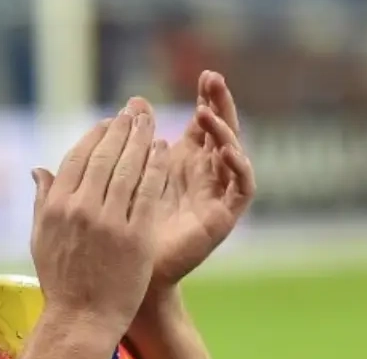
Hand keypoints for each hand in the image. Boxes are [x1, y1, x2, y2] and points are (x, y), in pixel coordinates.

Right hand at [31, 110, 169, 338]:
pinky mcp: (136, 235)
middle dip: (122, 129)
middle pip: (105, 157)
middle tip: (134, 112)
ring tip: (150, 123)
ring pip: (129, 169)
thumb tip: (38, 170)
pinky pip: (149, 191)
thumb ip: (42, 201)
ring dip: (141, 140)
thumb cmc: (61, 281)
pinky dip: (156, 167)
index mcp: (56, 207)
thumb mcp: (41, 239)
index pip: (77, 158)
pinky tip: (163, 151)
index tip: (108, 123)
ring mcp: (109, 221)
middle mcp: (80, 209)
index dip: (95, 136)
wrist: (82, 318)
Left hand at [128, 71, 256, 288]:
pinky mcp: (224, 217)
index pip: (202, 123)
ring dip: (224, 130)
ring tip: (207, 112)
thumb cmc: (124, 230)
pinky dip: (239, 167)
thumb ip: (129, 147)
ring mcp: (217, 194)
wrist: (128, 275)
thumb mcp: (126, 180)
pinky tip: (226, 151)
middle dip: (219, 103)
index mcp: (184, 163)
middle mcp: (205, 174)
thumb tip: (127, 107)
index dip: (205, 98)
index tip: (205, 74)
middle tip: (212, 78)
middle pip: (221, 130)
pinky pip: (242, 187)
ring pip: (233, 153)